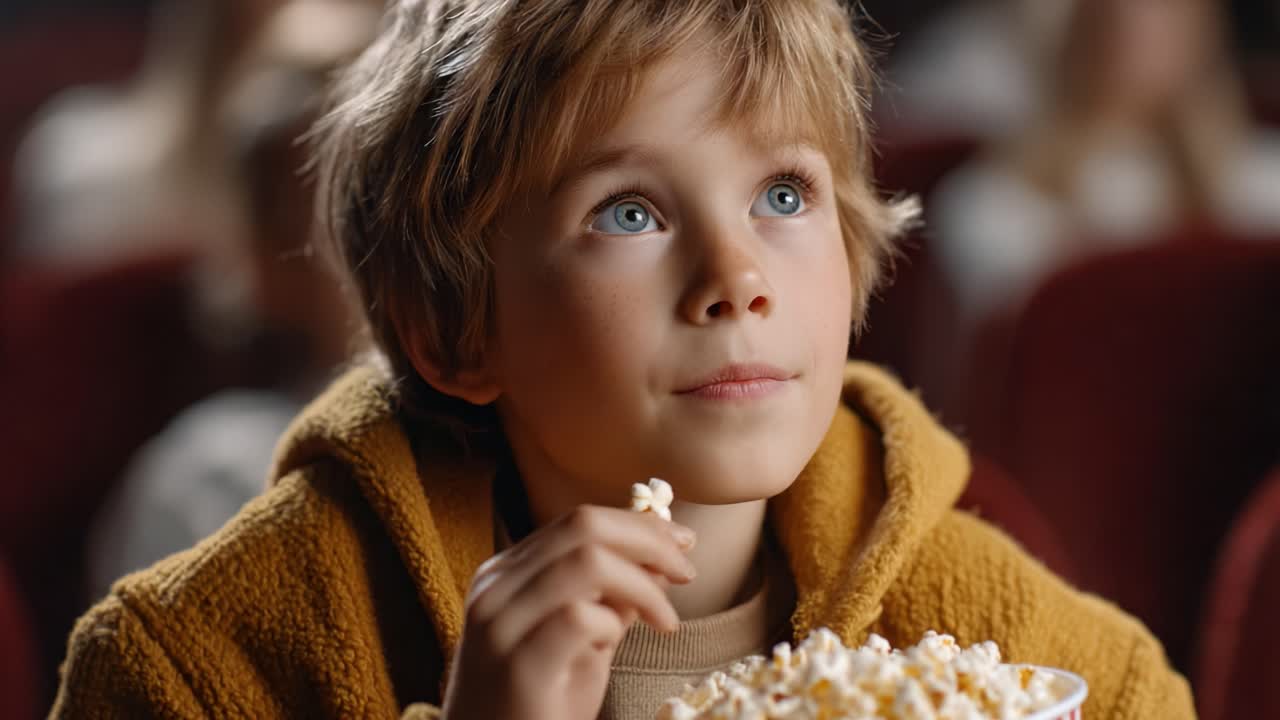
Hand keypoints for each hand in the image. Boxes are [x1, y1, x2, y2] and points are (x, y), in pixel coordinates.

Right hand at [440, 505, 696, 719]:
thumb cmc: (538, 705)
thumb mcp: (583, 642)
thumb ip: (614, 597)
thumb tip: (663, 558)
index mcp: (505, 574)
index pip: (579, 521)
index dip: (639, 525)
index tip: (684, 541)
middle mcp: (495, 589)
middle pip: (583, 527)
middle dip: (648, 541)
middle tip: (687, 572)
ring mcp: (500, 625)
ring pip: (586, 562)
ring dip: (642, 585)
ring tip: (665, 620)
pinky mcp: (516, 666)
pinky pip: (577, 617)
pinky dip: (611, 623)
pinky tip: (616, 646)